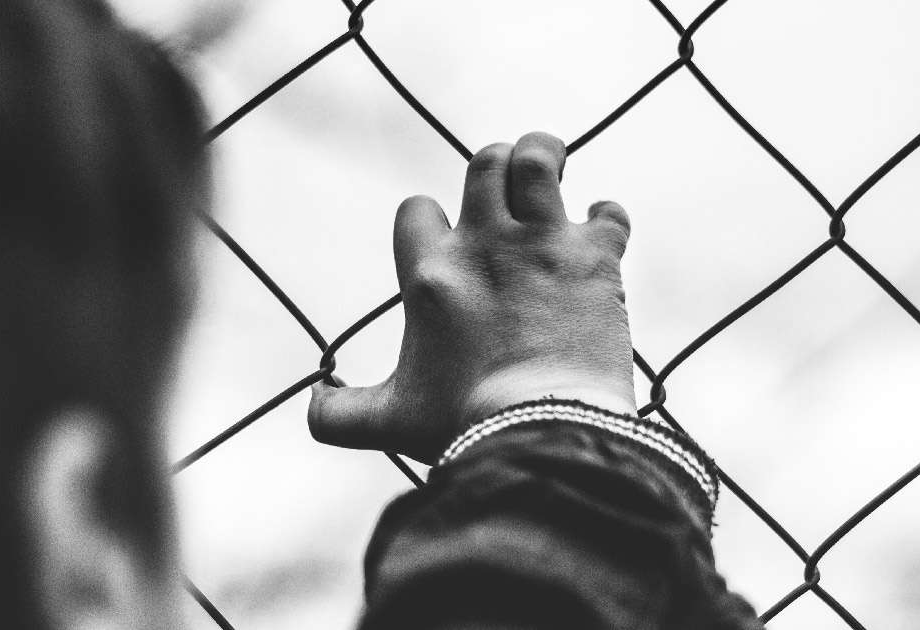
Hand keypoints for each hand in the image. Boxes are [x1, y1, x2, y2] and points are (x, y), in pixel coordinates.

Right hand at [308, 132, 634, 463]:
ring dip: (545, 155)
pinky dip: (607, 216)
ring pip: (539, 159)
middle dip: (497, 163)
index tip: (449, 240)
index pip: (416, 210)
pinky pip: (608, 213)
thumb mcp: (390, 421)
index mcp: (430, 274)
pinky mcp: (595, 259)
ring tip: (553, 164)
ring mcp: (542, 244)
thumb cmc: (462, 426)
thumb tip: (311, 404)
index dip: (430, 219)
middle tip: (510, 183)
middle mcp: (484, 244)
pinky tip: (604, 229)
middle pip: (484, 162)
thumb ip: (340, 415)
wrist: (542, 431)